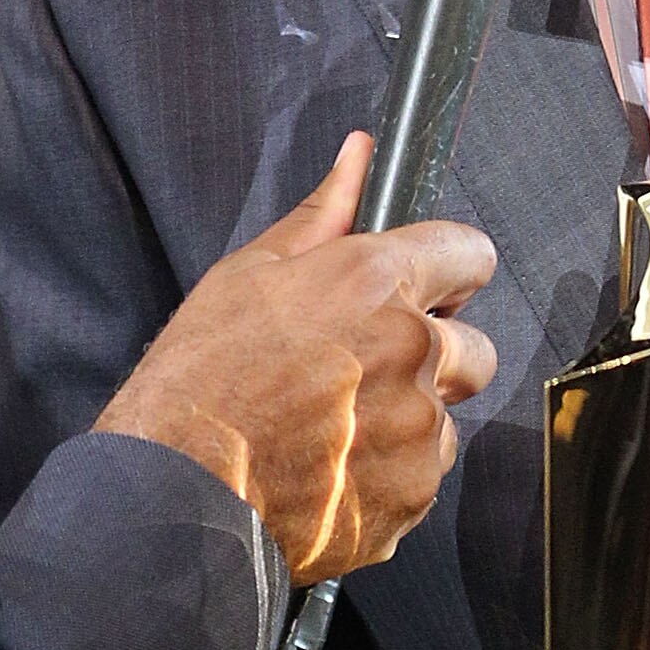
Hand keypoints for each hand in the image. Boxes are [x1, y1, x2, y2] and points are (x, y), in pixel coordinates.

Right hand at [96, 131, 495, 581]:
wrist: (171, 496)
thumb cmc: (197, 382)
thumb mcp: (247, 276)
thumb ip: (322, 216)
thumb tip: (361, 154)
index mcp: (374, 283)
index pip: (470, 253)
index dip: (451, 272)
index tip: (432, 290)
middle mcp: (412, 351)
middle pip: (477, 348)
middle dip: (438, 358)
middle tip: (367, 375)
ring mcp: (417, 428)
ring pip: (446, 418)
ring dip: (408, 423)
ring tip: (332, 434)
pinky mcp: (414, 493)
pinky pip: (423, 475)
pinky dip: (390, 477)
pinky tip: (331, 475)